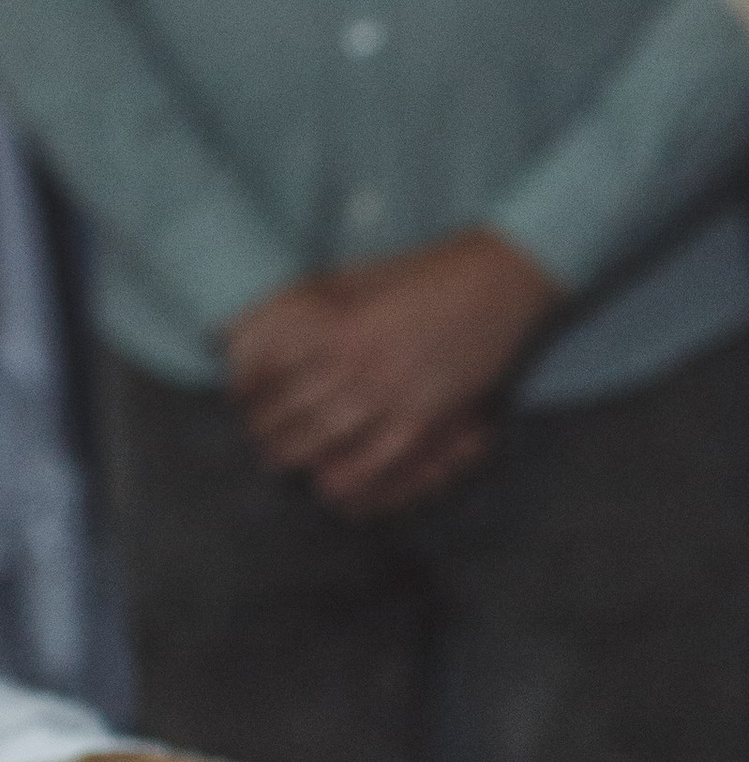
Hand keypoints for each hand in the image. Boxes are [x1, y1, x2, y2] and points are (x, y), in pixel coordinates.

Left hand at [225, 229, 564, 519]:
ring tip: (282, 460)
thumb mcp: (354, 277)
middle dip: (265, 428)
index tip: (239, 396)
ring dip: (296, 454)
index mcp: (334, 320)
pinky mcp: (426, 416)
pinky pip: (377, 460)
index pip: (268, 364)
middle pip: (289, 407)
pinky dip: (349, 478)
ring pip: (324, 438)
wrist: (496, 280)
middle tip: (257, 438)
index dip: (245, 385)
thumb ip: (304, 304)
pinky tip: (329, 487)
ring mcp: (391, 391)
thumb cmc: (424, 274)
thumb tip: (245, 329)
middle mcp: (355, 359)